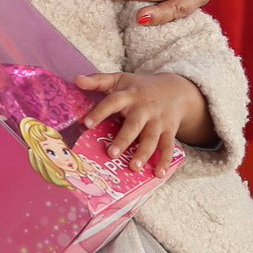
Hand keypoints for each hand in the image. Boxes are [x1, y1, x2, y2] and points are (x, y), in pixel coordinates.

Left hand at [75, 72, 211, 171]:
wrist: (176, 90)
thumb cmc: (140, 87)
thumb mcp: (120, 79)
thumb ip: (98, 80)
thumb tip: (77, 80)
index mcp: (129, 95)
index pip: (113, 102)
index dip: (100, 112)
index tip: (87, 123)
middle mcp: (144, 109)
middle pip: (134, 124)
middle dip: (123, 139)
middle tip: (111, 154)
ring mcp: (158, 121)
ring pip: (151, 138)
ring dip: (143, 153)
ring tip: (133, 167)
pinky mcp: (169, 131)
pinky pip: (167, 147)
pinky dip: (165, 161)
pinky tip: (159, 173)